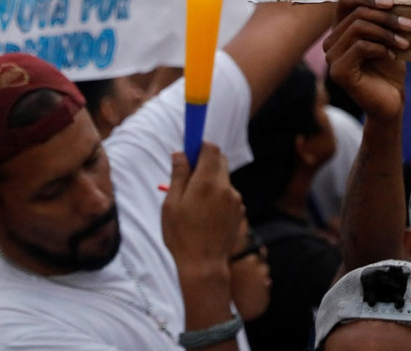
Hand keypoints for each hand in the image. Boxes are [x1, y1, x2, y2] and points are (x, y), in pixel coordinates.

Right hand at [162, 143, 243, 270]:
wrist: (204, 265)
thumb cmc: (182, 236)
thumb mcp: (171, 204)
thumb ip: (178, 176)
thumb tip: (180, 154)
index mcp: (207, 182)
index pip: (211, 148)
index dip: (200, 145)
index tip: (190, 148)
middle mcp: (225, 187)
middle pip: (220, 160)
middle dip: (206, 162)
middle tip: (190, 174)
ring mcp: (235, 199)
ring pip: (224, 178)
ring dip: (212, 181)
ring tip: (195, 202)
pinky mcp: (239, 211)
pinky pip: (228, 194)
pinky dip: (219, 196)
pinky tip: (206, 214)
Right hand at [323, 0, 410, 122]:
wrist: (391, 102)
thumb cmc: (390, 70)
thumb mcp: (389, 39)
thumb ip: (385, 20)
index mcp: (341, 31)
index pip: (345, 1)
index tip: (392, 4)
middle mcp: (331, 42)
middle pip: (356, 14)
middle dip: (387, 17)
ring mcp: (332, 58)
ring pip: (358, 28)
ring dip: (387, 33)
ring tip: (405, 43)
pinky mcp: (339, 72)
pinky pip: (361, 47)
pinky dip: (382, 49)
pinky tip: (393, 57)